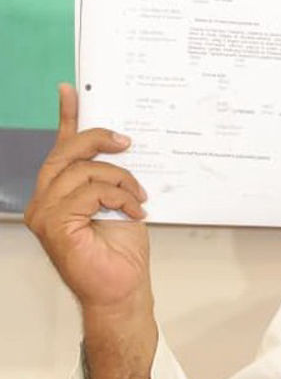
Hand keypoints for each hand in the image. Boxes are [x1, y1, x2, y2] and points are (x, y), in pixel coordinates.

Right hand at [22, 84, 151, 313]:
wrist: (122, 289)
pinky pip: (91, 191)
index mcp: (59, 191)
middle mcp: (45, 199)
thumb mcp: (121, 201)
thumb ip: (111, 176)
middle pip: (68, 151)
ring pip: (84, 170)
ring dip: (120, 179)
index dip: (67, 116)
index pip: (61, 147)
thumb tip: (124, 145)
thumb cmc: (121, 251)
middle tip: (128, 143)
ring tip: (138, 197)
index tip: (73, 89)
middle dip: (100, 140)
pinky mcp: (55, 224)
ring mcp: (45, 212)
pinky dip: (119, 197)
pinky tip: (133, 212)